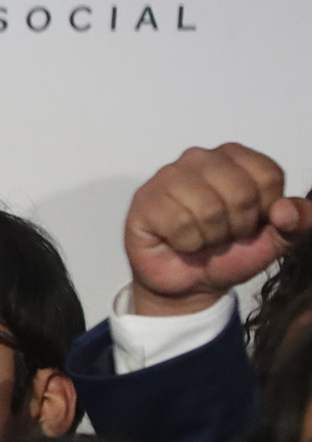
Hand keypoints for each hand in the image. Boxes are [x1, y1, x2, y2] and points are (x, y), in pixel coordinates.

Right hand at [125, 143, 310, 316]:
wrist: (190, 284)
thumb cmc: (230, 254)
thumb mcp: (276, 240)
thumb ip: (299, 222)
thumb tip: (285, 210)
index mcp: (236, 157)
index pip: (268, 175)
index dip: (265, 210)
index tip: (251, 223)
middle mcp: (200, 157)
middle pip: (241, 192)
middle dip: (237, 227)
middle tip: (223, 235)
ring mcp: (168, 176)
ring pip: (209, 208)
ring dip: (211, 237)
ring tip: (201, 238)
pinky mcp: (144, 199)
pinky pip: (179, 223)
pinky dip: (186, 243)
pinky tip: (179, 242)